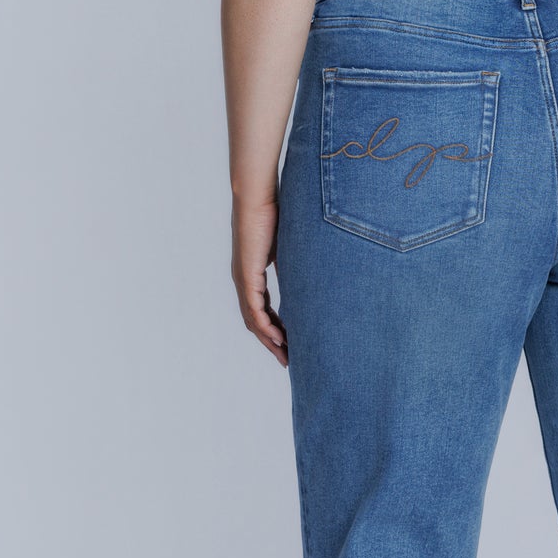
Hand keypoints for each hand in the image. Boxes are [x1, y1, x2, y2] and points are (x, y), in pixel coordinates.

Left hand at [232, 193, 286, 366]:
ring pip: (253, 320)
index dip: (275, 328)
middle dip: (272, 342)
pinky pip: (254, 310)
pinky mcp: (246, 276)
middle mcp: (243, 280)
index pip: (261, 310)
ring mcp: (242, 279)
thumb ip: (296, 264)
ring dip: (269, 340)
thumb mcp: (289, 246)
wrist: (257, 197)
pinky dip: (266, 326)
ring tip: (286, 355)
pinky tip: (278, 338)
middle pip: (255, 321)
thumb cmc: (273, 213)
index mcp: (251, 274)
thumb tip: (314, 274)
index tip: (290, 343)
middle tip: (288, 360)